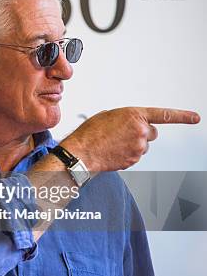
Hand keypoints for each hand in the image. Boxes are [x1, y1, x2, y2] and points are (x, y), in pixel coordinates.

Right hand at [61, 107, 199, 171]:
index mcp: (134, 115)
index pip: (164, 115)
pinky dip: (126, 154)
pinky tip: (113, 152)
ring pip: (143, 146)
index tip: (195, 118)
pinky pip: (136, 156)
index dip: (183, 116)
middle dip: (141, 134)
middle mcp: (140, 130)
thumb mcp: (108, 116)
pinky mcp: (134, 160)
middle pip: (151, 133)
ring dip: (133, 145)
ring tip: (114, 144)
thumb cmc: (90, 133)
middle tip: (123, 135)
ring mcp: (138, 147)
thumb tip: (130, 125)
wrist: (81, 152)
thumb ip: (125, 118)